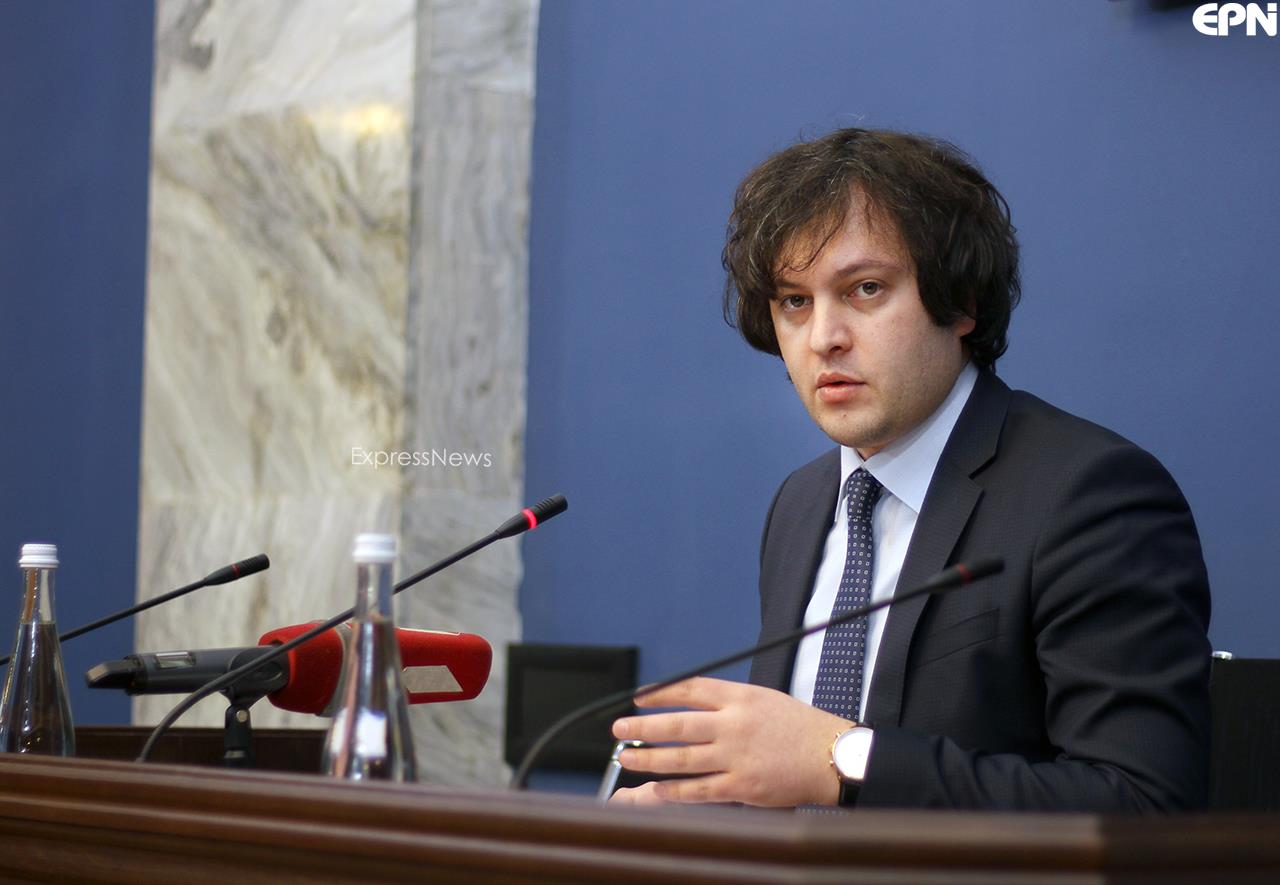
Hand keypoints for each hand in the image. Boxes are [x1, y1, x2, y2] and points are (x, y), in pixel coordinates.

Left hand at [608, 676, 852, 806]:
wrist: (830, 756)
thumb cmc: (798, 727)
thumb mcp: (763, 699)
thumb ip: (728, 701)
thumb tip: (690, 703)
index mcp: (740, 698)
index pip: (690, 690)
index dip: (660, 693)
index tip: (639, 697)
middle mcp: (734, 725)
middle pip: (678, 725)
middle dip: (643, 727)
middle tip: (620, 729)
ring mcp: (736, 757)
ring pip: (682, 758)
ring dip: (649, 758)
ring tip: (626, 757)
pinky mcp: (742, 786)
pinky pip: (699, 789)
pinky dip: (674, 790)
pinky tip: (655, 788)